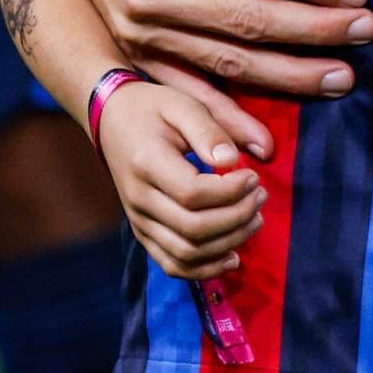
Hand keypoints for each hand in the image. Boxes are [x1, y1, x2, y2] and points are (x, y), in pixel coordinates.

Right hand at [48, 0, 372, 97]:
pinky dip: (225, 118)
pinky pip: (186, 91)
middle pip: (247, 22)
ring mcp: (139, 29)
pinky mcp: (134, 49)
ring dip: (286, 76)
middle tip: (366, 32)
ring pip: (225, 62)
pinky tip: (265, 140)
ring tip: (341, 77)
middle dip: (313, 31)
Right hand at [96, 79, 267, 278]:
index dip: (230, 191)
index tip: (253, 176)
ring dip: (227, 243)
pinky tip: (233, 257)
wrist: (112, 120)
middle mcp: (139, 199)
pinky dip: (204, 268)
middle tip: (260, 196)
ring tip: (255, 219)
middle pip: (193, 229)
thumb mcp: (183, 104)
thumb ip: (209, 130)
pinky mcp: (143, 233)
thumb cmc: (152, 108)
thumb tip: (232, 163)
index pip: (193, 194)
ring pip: (186, 253)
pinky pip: (172, 264)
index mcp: (147, 164)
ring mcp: (139, 220)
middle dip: (237, 217)